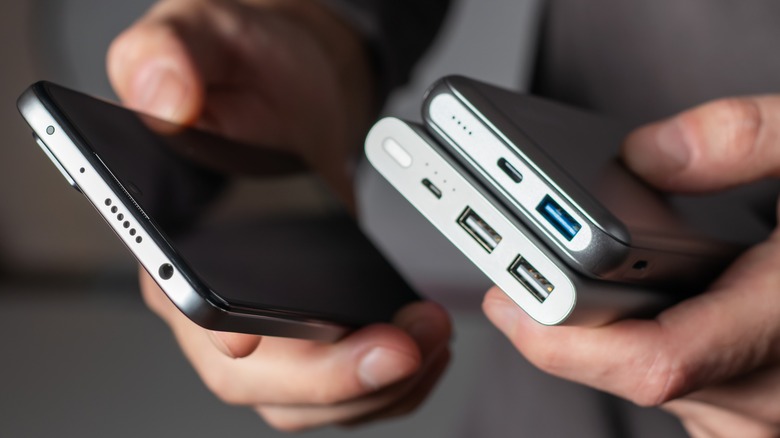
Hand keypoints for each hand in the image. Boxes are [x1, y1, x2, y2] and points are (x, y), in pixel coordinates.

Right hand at [110, 0, 450, 429]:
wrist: (289, 87)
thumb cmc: (243, 70)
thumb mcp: (203, 36)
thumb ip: (169, 56)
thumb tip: (162, 97)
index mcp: (171, 233)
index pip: (184, 302)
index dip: (220, 333)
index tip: (261, 338)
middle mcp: (210, 291)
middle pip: (254, 376)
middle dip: (334, 375)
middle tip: (404, 344)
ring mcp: (265, 315)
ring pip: (305, 394)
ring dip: (373, 386)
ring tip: (431, 340)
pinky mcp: (312, 317)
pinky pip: (341, 379)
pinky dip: (388, 381)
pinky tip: (425, 346)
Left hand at [483, 96, 779, 436]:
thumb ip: (750, 139)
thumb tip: (646, 154)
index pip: (653, 360)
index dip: (562, 337)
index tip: (501, 295)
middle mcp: (775, 395)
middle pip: (629, 369)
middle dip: (565, 317)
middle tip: (520, 259)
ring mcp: (763, 416)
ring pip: (648, 379)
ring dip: (605, 327)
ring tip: (581, 266)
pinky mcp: (753, 415)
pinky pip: (677, 386)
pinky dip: (643, 340)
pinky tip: (640, 297)